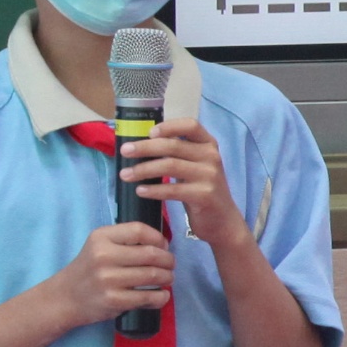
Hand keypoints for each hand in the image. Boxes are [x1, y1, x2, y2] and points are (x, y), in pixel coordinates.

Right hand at [31, 221, 175, 334]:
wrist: (65, 297)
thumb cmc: (88, 269)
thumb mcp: (98, 246)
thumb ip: (125, 240)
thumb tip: (162, 244)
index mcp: (101, 237)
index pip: (139, 230)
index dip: (158, 238)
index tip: (164, 246)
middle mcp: (103, 256)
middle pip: (151, 254)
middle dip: (168, 260)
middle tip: (170, 265)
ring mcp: (108, 279)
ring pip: (153, 275)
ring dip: (167, 277)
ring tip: (167, 279)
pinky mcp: (114, 300)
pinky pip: (148, 297)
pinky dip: (161, 297)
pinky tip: (161, 295)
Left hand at [121, 118, 250, 252]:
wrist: (223, 220)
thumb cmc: (200, 189)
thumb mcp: (194, 165)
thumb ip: (177, 152)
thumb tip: (140, 144)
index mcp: (208, 144)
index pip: (191, 125)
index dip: (169, 126)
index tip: (149, 132)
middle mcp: (212, 156)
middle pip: (173, 146)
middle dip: (144, 148)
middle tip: (124, 151)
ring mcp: (210, 176)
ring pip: (170, 166)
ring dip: (143, 170)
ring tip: (125, 175)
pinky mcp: (205, 195)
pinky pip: (173, 190)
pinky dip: (153, 189)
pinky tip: (140, 190)